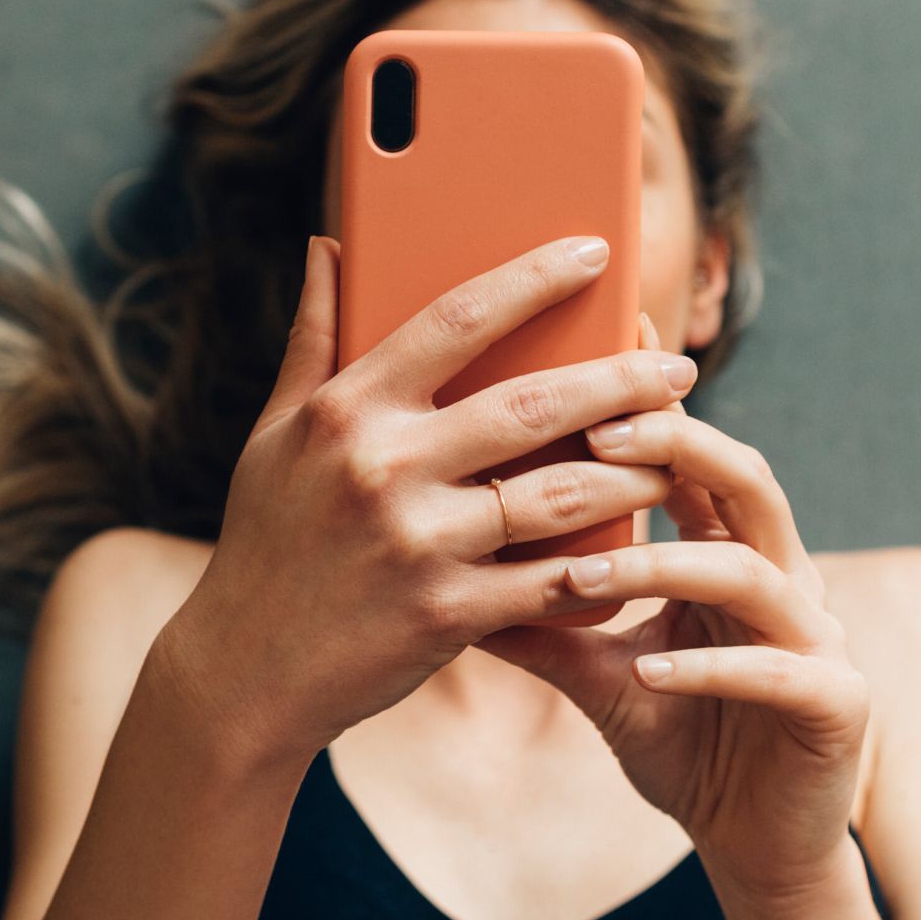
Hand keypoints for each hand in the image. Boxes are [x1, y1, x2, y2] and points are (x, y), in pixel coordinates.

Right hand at [156, 234, 697, 772]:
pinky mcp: (446, 614)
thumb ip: (312, 339)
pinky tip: (642, 548)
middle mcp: (383, 467)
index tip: (597, 252)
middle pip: (532, 403)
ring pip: (558, 493)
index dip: (534, 278)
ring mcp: (417, 543)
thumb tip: (329, 245)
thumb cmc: (265, 543)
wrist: (243, 674)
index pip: (456, 319)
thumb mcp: (273, 436)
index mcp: (345, 410)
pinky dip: (600, 565)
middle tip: (677, 368)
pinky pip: (548, 582)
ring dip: (631, 471)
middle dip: (621, 380)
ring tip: (676, 452)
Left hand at [473, 313, 871, 900]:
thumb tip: (438, 568)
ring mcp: (820, 638)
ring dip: (666, 564)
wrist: (758, 846)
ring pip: (754, 570)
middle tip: (596, 432)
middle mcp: (786, 578)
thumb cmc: (681, 742)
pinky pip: (775, 668)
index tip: (599, 345)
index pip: (697, 459)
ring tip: (584, 571)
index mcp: (733, 553)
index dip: (654, 404)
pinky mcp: (837, 705)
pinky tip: (650, 669)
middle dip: (677, 447)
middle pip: (746, 480)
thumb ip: (538, 618)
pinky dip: (710, 664)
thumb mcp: (596, 674)